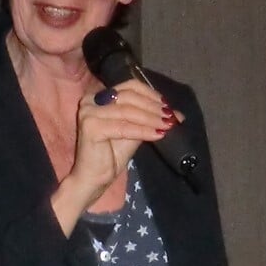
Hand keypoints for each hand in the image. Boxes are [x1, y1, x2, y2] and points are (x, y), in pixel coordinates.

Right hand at [53, 78, 172, 221]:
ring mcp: (88, 112)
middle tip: (171, 117)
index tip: (168, 106)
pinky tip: (157, 134)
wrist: (94, 178)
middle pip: (129, 97)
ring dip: (151, 118)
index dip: (151, 95)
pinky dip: (142, 130)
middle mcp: (91, 100)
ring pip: (127, 111)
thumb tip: (177, 114)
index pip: (129, 86)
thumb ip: (150, 119)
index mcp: (99, 96)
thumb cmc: (111, 154)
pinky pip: (123, 127)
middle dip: (153, 107)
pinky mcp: (91, 127)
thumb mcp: (134, 131)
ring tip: (167, 125)